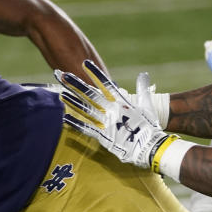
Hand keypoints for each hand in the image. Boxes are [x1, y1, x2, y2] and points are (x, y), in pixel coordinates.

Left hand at [54, 60, 178, 171]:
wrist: (151, 148)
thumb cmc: (149, 126)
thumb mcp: (147, 105)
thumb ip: (143, 89)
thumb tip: (144, 74)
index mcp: (122, 101)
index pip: (106, 84)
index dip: (95, 73)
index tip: (85, 63)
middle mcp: (112, 110)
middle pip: (91, 94)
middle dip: (76, 84)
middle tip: (63, 75)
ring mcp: (107, 123)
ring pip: (86, 109)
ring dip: (73, 101)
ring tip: (61, 93)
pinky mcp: (103, 137)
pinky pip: (87, 129)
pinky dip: (76, 124)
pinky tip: (65, 118)